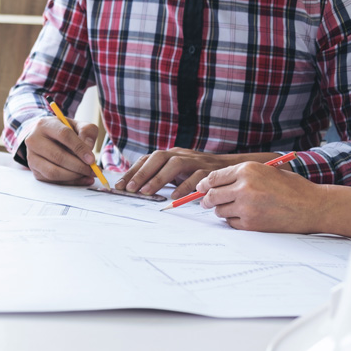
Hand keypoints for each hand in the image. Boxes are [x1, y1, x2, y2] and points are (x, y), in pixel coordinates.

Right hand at [22, 115, 98, 184]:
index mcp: (45, 125)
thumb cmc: (63, 132)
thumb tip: (89, 148)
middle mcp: (34, 140)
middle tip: (93, 170)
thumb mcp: (76, 125)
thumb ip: (87, 131)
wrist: (45, 139)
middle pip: (58, 156)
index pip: (64, 135)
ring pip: (53, 172)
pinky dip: (69, 182)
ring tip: (88, 175)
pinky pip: (52, 181)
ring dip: (74, 176)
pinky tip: (81, 179)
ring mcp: (31, 157)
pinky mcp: (34, 171)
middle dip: (79, 166)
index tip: (92, 159)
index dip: (79, 148)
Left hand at [116, 148, 273, 198]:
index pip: (148, 158)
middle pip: (159, 157)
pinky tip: (174, 197)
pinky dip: (184, 186)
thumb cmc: (198, 174)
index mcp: (171, 154)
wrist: (231, 170)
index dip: (133, 170)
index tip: (119, 185)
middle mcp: (182, 154)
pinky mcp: (210, 170)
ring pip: (175, 163)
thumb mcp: (177, 174)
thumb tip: (133, 189)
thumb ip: (159, 177)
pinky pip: (196, 176)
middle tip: (130, 189)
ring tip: (147, 192)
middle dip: (142, 172)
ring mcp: (196, 160)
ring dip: (158, 178)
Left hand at [195, 161, 327, 232]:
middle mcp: (244, 187)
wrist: (313, 206)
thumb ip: (241, 175)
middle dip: (207, 200)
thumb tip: (212, 183)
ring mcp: (246, 207)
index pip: (213, 178)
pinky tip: (248, 217)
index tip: (201, 189)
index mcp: (247, 170)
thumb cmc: (291, 188)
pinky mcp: (250, 224)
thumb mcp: (266, 171)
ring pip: (219, 211)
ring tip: (237, 208)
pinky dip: (235, 221)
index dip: (203, 185)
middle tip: (208, 202)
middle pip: (211, 195)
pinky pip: (231, 223)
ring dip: (223, 211)